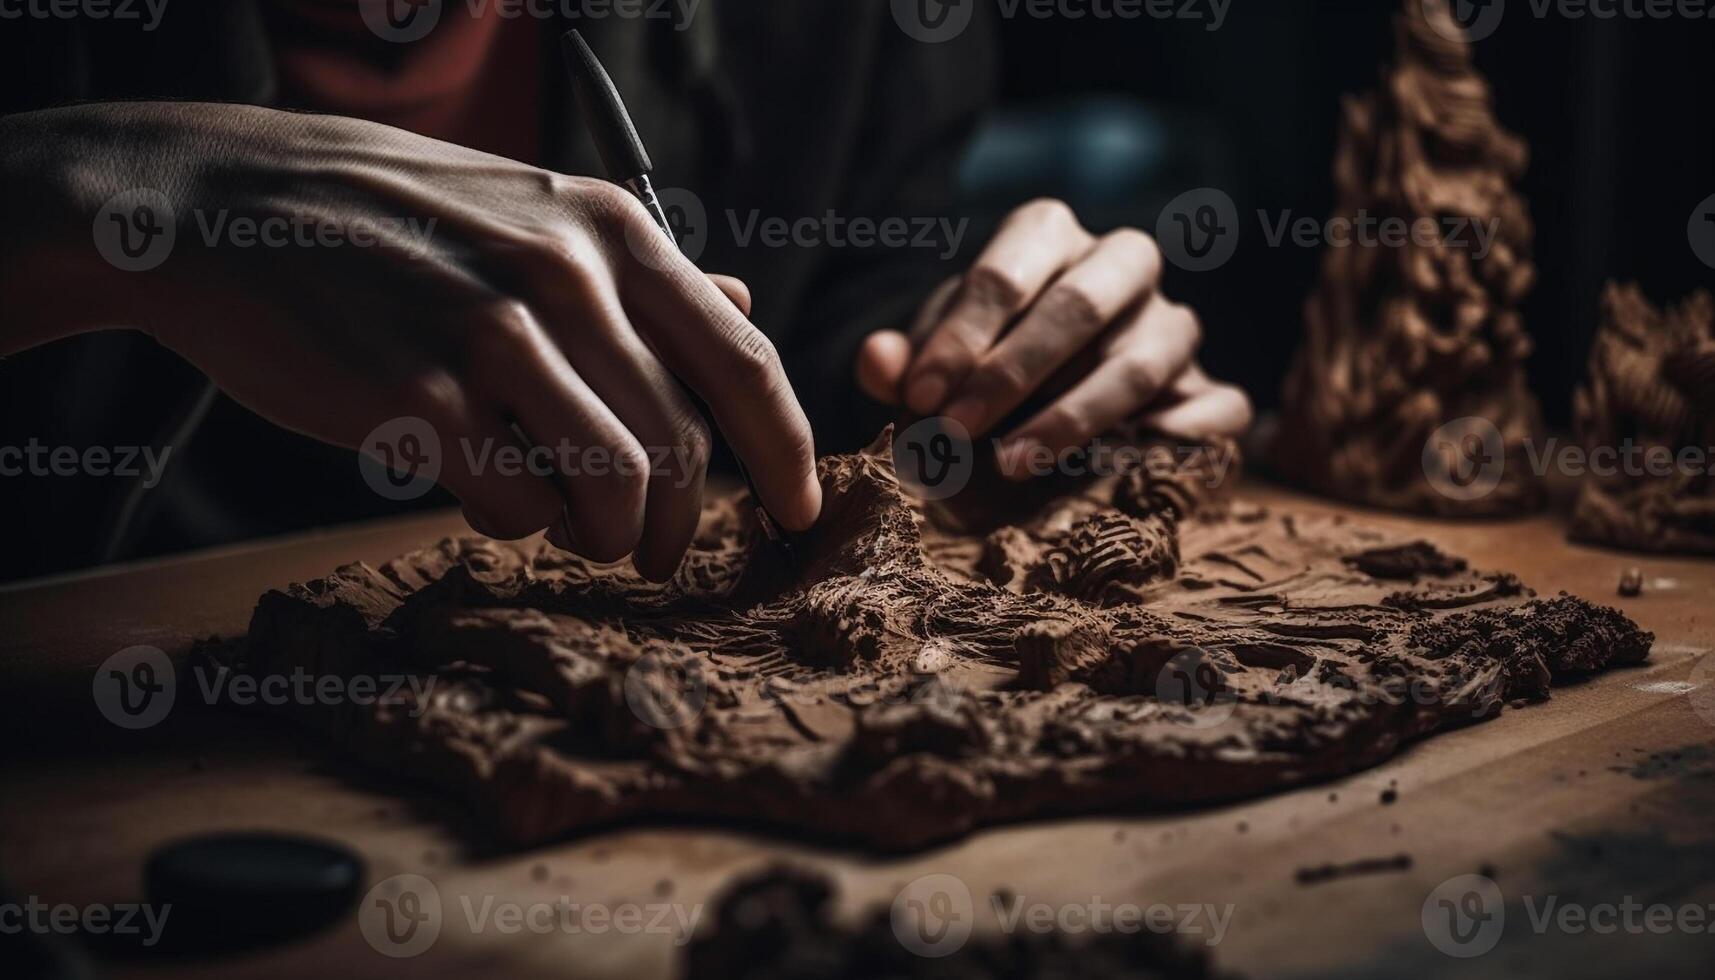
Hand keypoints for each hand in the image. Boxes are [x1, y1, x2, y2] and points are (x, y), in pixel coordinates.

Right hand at [1, 103, 820, 580]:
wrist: (234, 205)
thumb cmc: (401, 222)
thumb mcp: (539, 214)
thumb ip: (648, 275)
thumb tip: (747, 306)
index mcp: (613, 233)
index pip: (744, 363)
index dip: (787, 452)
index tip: (798, 510)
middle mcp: (567, 277)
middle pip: (682, 446)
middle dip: (682, 525)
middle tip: (659, 555)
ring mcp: (491, 333)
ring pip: (611, 485)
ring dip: (603, 534)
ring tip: (574, 531)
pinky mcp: (416, 394)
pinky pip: (511, 502)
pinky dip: (515, 522)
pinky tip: (489, 496)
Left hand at [855, 199, 1250, 475]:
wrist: (1048, 401)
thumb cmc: (982, 367)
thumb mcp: (934, 363)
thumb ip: (903, 365)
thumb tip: (877, 362)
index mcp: (1049, 236)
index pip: (1008, 270)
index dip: (961, 338)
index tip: (920, 400)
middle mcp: (1121, 265)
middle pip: (1081, 303)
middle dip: (1012, 373)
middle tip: (955, 432)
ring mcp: (1173, 324)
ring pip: (1145, 358)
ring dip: (1076, 415)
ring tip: (1014, 463)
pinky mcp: (1210, 385)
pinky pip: (1219, 405)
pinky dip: (1180, 437)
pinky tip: (1127, 466)